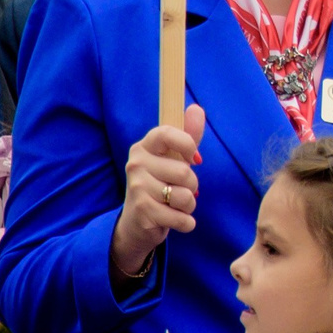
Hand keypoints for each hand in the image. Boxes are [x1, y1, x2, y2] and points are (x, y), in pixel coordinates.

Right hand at [111, 104, 206, 283]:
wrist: (137, 223)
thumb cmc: (160, 185)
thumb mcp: (173, 160)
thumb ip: (187, 136)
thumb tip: (196, 108)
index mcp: (144, 147)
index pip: (167, 133)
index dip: (187, 144)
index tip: (195, 159)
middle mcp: (136, 164)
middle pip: (184, 172)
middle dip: (192, 186)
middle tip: (179, 191)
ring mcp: (137, 188)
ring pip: (185, 196)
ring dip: (189, 205)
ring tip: (175, 205)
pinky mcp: (143, 212)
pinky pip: (182, 218)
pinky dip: (186, 222)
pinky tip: (175, 220)